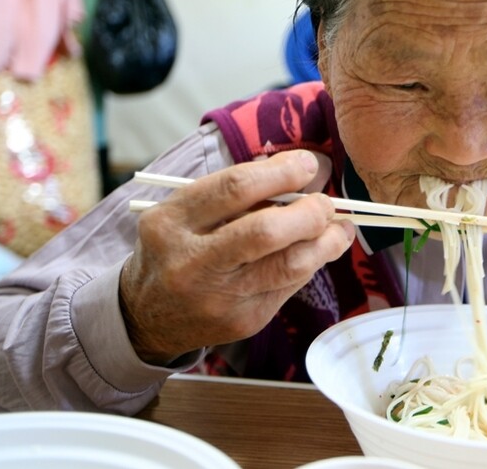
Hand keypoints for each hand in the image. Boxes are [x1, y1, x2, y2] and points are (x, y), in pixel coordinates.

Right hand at [119, 150, 355, 364]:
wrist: (147, 316)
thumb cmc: (179, 247)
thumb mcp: (188, 211)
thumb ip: (241, 189)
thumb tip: (307, 169)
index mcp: (170, 222)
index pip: (235, 188)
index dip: (281, 173)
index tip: (307, 164)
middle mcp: (190, 263)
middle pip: (266, 231)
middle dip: (310, 212)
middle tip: (326, 203)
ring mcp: (218, 298)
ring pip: (290, 265)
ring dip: (326, 242)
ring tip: (339, 227)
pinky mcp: (243, 322)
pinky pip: (290, 286)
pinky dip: (310, 263)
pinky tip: (316, 251)